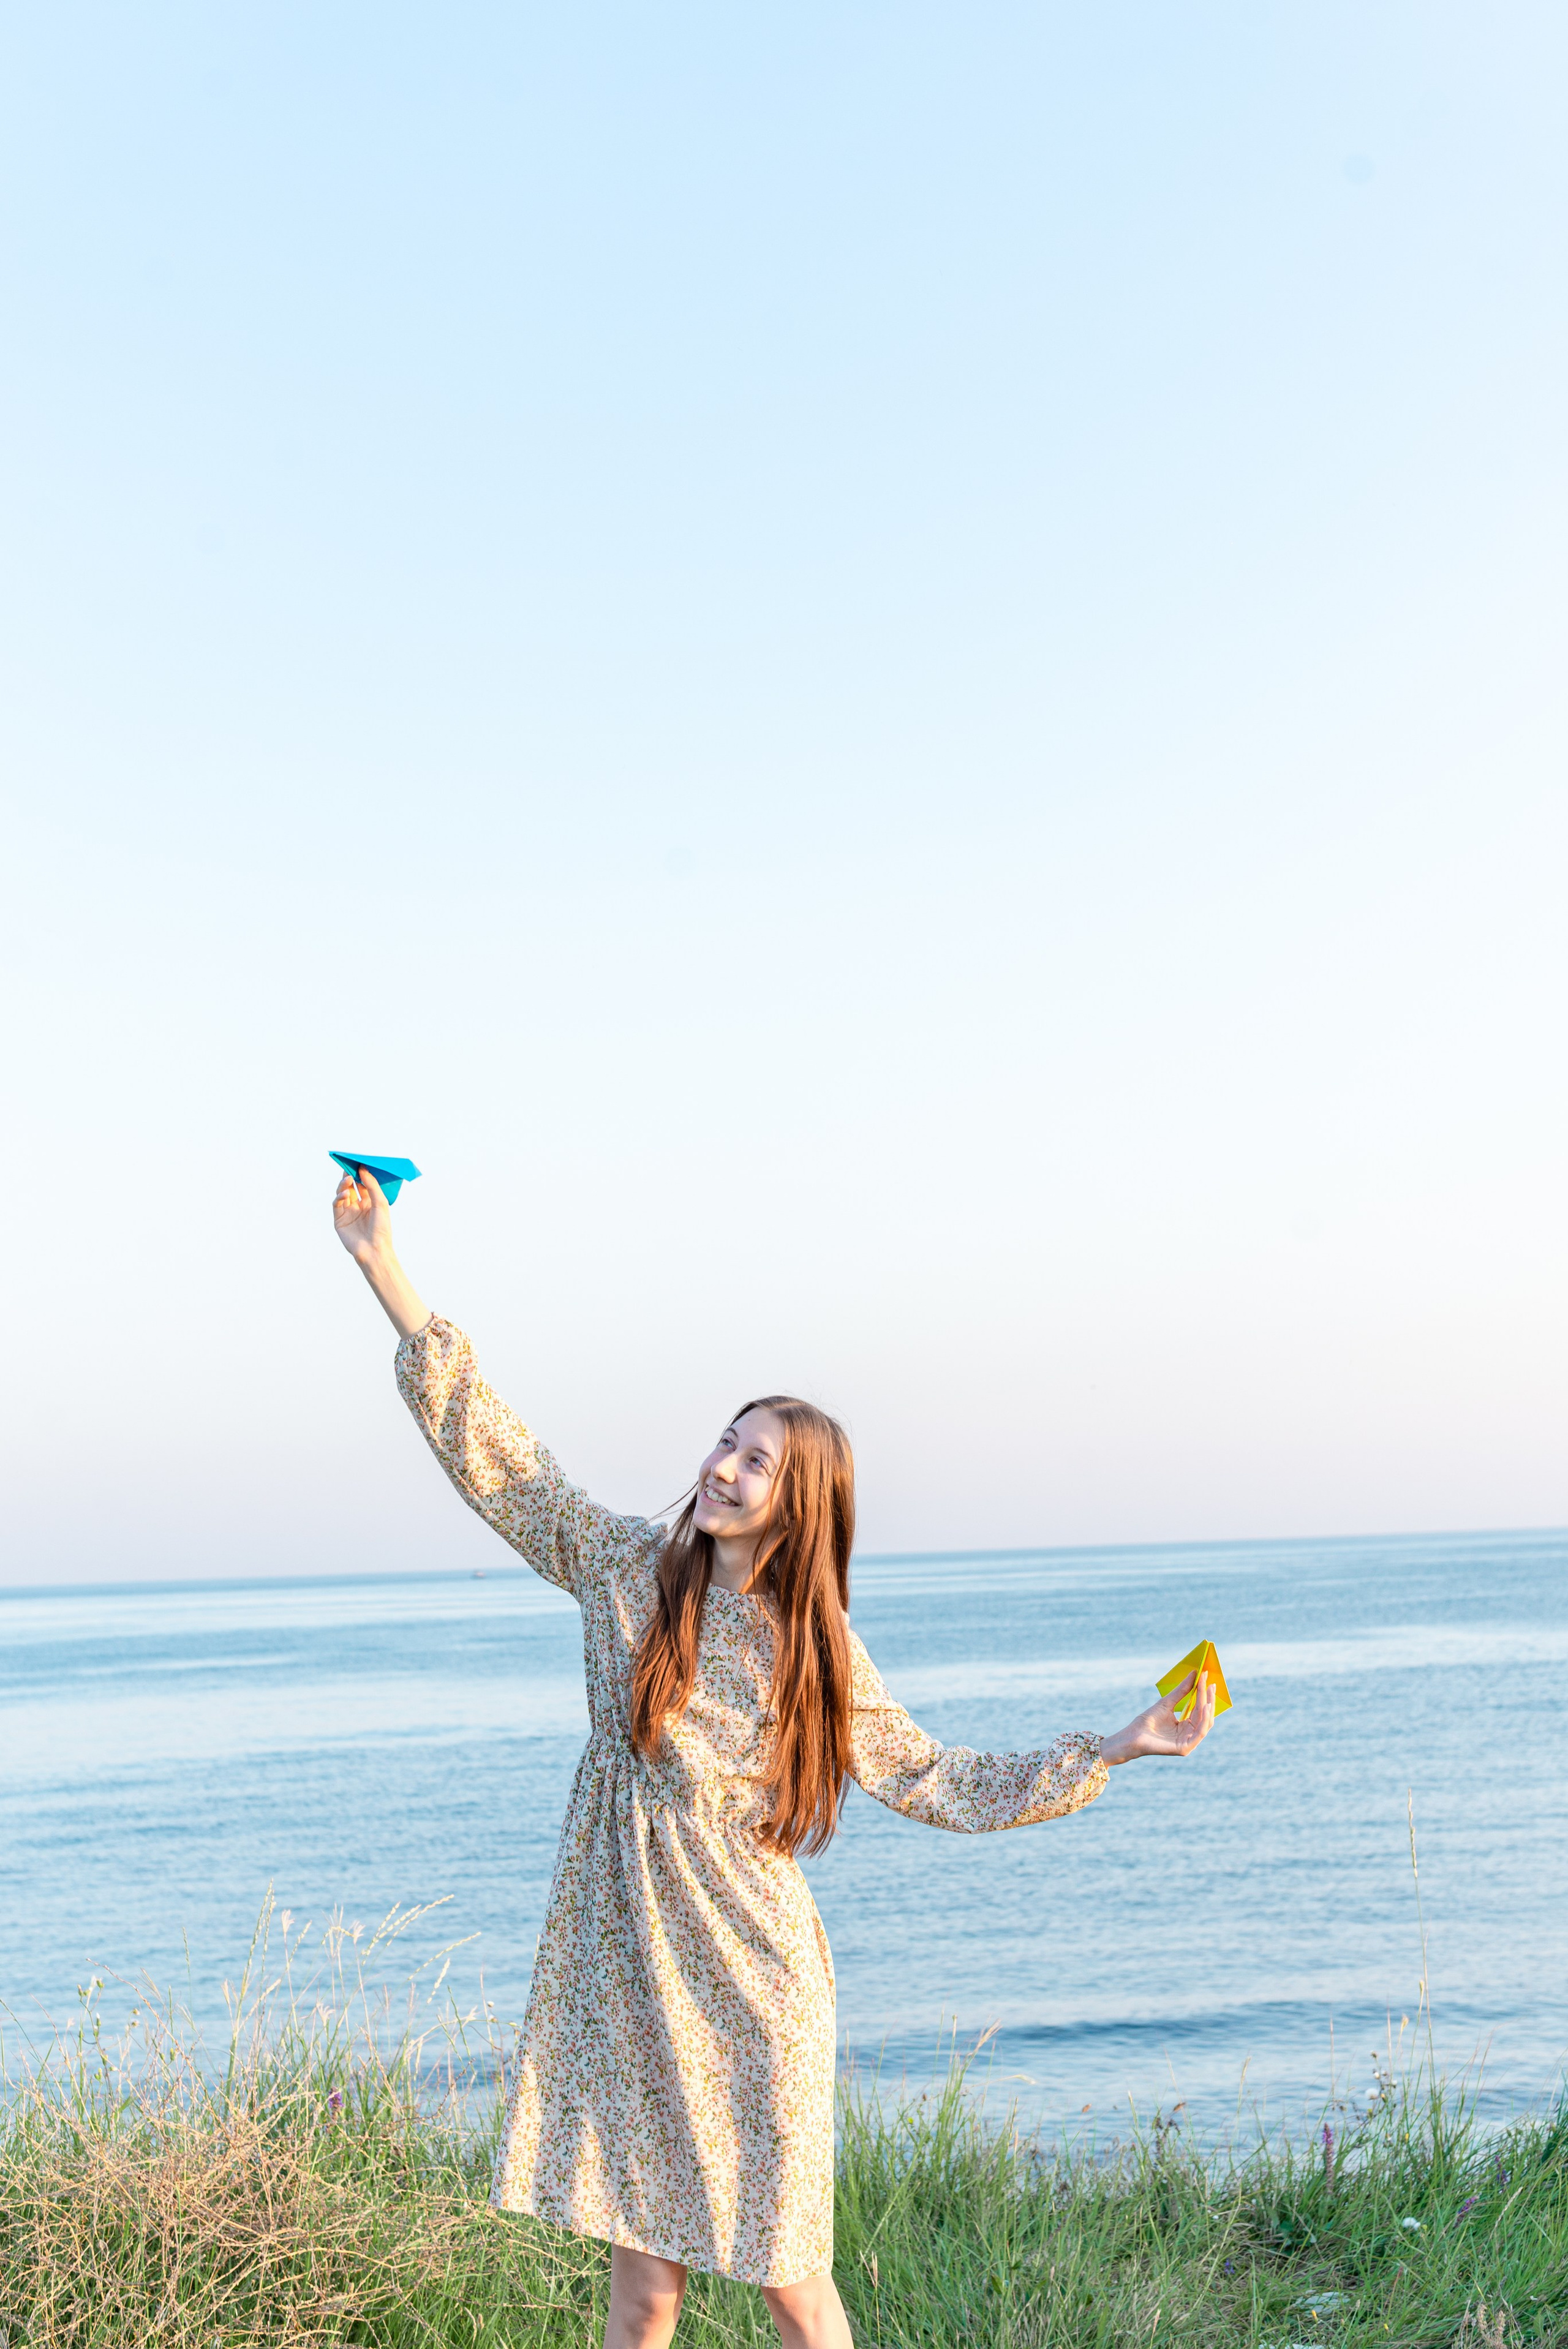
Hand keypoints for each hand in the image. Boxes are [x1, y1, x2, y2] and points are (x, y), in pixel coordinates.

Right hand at [333, 1166, 393, 1264]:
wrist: (374, 1249)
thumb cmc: (381, 1228)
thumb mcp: (380, 1202)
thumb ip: (371, 1185)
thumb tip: (363, 1169)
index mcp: (370, 1203)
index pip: (362, 1185)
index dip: (359, 1175)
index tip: (357, 1163)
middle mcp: (358, 1207)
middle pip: (350, 1188)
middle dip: (348, 1177)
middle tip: (348, 1168)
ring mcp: (348, 1213)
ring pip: (341, 1194)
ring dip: (343, 1186)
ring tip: (347, 1179)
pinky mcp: (339, 1220)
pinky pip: (336, 1205)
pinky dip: (339, 1197)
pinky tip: (345, 1194)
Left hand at [1100, 1669, 1216, 1766]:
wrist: (1133, 1735)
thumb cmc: (1148, 1721)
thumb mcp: (1167, 1702)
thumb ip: (1182, 1690)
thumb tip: (1194, 1674)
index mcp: (1186, 1726)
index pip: (1199, 1708)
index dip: (1203, 1693)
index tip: (1205, 1677)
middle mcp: (1190, 1734)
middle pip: (1205, 1716)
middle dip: (1209, 1698)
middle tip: (1211, 1683)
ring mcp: (1189, 1743)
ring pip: (1206, 1724)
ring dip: (1209, 1706)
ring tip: (1209, 1690)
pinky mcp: (1186, 1748)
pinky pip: (1200, 1733)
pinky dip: (1205, 1719)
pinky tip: (1205, 1707)